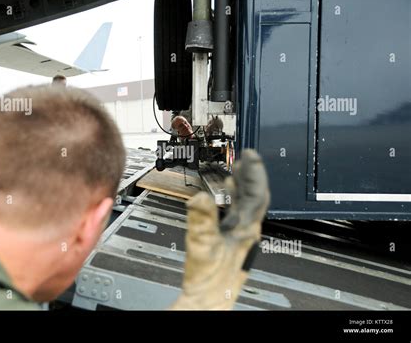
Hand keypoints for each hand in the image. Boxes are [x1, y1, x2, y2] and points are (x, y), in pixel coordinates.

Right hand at [171, 149, 269, 309]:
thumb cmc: (211, 280)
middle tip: (244, 158)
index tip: (251, 156)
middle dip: (249, 175)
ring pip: (245, 204)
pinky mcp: (230, 238)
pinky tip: (223, 195)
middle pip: (254, 197)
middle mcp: (247, 230)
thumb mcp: (203, 246)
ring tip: (235, 171)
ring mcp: (240, 234)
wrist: (208, 300)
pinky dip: (231, 199)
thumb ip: (202, 220)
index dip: (255, 173)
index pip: (257, 194)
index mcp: (247, 229)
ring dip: (241, 186)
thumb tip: (200, 197)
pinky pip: (235, 212)